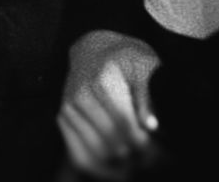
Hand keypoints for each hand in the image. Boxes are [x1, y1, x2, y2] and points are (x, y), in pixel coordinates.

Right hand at [58, 29, 160, 179]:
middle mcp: (79, 94)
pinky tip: (116, 171)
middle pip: (111, 142)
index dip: (143, 142)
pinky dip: (99, 170)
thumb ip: (148, 95)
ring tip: (136, 166)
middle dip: (135, 157)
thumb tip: (151, 125)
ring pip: (96, 153)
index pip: (124, 123)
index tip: (156, 149)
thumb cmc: (124, 58)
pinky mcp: (62, 117)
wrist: (93, 49)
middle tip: (151, 161)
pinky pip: (78, 155)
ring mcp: (68, 107)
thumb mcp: (144, 66)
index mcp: (101, 80)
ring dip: (119, 167)